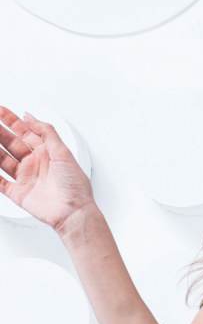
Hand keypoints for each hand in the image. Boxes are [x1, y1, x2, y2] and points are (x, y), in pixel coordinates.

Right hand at [0, 106, 95, 233]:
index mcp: (46, 152)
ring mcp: (25, 177)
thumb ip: (46, 132)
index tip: (0, 110)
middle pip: (11, 142)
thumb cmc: (75, 186)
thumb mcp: (63, 152)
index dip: (11, 120)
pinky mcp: (18, 193)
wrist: (74, 213)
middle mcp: (35, 163)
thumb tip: (29, 116)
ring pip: (2, 159)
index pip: (25, 131)